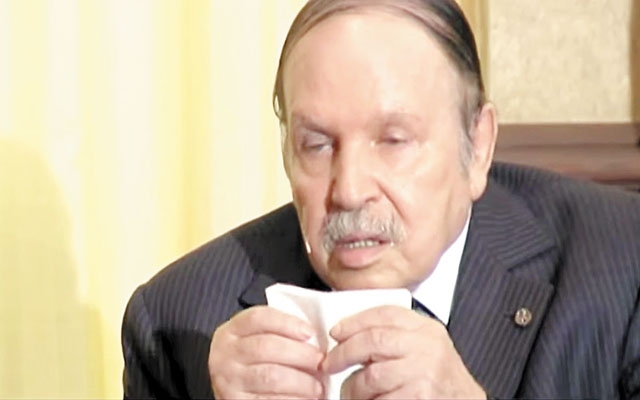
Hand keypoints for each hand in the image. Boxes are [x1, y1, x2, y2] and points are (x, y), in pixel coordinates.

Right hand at [209, 306, 324, 398]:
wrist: (230, 386)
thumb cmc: (252, 359)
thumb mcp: (256, 338)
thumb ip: (279, 332)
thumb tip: (315, 337)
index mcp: (232, 331)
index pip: (259, 318)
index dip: (287, 323)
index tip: (310, 332)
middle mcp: (226, 354)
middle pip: (266, 347)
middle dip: (300, 354)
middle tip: (320, 361)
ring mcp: (229, 380)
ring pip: (270, 376)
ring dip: (300, 381)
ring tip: (317, 385)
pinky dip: (293, 399)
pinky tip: (306, 398)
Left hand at [321, 306, 485, 398]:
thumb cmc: (441, 379)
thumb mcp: (425, 347)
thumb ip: (396, 336)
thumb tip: (348, 335)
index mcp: (427, 330)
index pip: (385, 314)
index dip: (355, 321)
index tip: (336, 331)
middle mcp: (428, 347)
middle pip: (372, 341)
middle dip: (343, 353)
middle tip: (329, 364)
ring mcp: (425, 373)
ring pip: (371, 376)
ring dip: (353, 388)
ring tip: (351, 393)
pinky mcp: (420, 397)